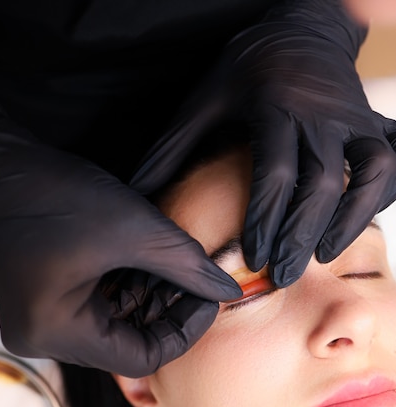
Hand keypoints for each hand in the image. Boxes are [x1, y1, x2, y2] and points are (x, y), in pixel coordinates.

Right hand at [0, 100, 239, 375]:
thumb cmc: (46, 192)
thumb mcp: (130, 227)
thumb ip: (184, 263)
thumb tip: (225, 289)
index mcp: (58, 331)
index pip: (141, 359)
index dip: (184, 332)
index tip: (207, 298)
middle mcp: (44, 337)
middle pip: (128, 347)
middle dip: (168, 315)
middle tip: (194, 283)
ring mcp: (41, 322)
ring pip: (115, 329)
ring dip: (149, 303)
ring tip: (173, 271)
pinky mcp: (44, 303)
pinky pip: (96, 312)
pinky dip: (126, 294)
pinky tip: (145, 267)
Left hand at [131, 0, 395, 286]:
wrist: (302, 27)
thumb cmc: (248, 68)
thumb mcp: (204, 97)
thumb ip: (173, 147)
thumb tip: (138, 195)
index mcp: (276, 105)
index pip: (276, 171)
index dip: (265, 219)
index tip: (254, 258)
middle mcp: (322, 113)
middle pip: (322, 183)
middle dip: (302, 235)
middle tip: (283, 275)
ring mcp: (354, 118)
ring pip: (372, 172)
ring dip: (352, 219)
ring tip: (324, 254)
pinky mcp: (374, 122)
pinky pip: (391, 161)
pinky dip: (381, 195)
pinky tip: (357, 221)